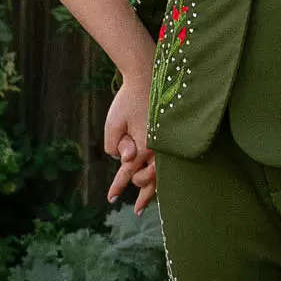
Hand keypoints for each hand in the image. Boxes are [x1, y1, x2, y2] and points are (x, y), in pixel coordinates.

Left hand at [103, 70, 156, 213]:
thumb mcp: (113, 123)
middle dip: (135, 185)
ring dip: (151, 190)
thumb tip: (125, 160)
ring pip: (161, 176)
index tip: (111, 199)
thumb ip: (115, 145)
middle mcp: (158, 149)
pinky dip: (163, 177)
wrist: (148, 76)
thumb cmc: (128, 100)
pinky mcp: (170, 138)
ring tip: (144, 204)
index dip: (118, 187)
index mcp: (144, 146)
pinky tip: (159, 186)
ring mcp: (166, 144)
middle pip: (146, 179)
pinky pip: (168, 164)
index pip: (128, 173)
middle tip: (124, 195)